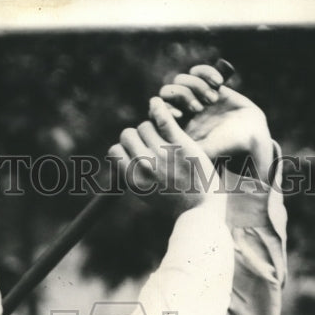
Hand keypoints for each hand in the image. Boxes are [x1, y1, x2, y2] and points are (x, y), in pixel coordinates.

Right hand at [107, 95, 221, 214]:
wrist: (199, 211)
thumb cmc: (173, 205)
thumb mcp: (145, 196)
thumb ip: (131, 177)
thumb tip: (118, 161)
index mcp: (133, 179)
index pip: (115, 150)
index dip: (124, 148)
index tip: (135, 152)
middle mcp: (144, 165)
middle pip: (129, 134)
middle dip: (137, 137)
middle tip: (150, 143)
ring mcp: (162, 154)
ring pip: (145, 125)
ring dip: (151, 128)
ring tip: (162, 136)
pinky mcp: (180, 145)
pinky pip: (163, 119)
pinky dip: (158, 108)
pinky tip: (156, 103)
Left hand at [159, 65, 273, 181]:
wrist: (253, 136)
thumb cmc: (228, 148)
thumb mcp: (202, 151)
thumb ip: (181, 146)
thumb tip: (160, 140)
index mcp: (176, 127)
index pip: (156, 112)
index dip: (163, 109)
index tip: (178, 115)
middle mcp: (183, 111)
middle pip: (167, 92)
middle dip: (181, 95)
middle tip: (198, 108)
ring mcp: (196, 97)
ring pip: (181, 79)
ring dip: (196, 86)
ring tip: (212, 99)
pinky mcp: (209, 85)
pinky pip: (197, 71)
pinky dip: (206, 73)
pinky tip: (218, 84)